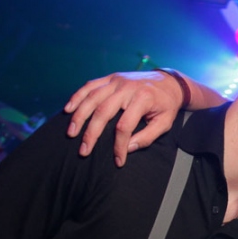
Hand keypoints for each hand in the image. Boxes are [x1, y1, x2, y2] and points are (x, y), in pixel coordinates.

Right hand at [64, 71, 181, 166]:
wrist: (169, 81)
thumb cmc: (166, 105)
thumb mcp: (165, 123)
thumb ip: (147, 137)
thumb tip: (128, 149)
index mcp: (143, 98)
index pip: (125, 126)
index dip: (119, 145)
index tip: (118, 160)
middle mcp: (127, 88)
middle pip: (103, 111)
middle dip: (91, 133)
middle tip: (83, 150)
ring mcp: (116, 80)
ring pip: (92, 97)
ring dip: (79, 115)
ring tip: (71, 133)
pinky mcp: (110, 78)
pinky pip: (90, 85)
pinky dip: (77, 97)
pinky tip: (68, 109)